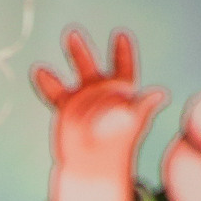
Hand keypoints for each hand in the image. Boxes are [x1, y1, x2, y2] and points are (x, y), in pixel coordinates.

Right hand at [33, 27, 163, 200]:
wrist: (93, 167)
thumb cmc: (117, 147)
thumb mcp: (132, 123)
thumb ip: (143, 106)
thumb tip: (161, 93)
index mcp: (121, 91)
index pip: (123, 67)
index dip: (122, 53)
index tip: (121, 35)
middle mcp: (101, 89)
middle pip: (93, 66)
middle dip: (82, 52)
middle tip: (72, 33)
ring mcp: (83, 97)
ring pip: (77, 71)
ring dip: (73, 54)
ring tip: (65, 37)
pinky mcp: (68, 107)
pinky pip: (56, 91)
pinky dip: (48, 82)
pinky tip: (39, 70)